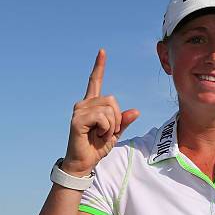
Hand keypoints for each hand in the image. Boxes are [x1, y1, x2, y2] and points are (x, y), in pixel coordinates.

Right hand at [61, 49, 138, 175]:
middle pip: (112, 100)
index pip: (96, 81)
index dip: (99, 66)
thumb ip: (124, 121)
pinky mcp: (77, 119)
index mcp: (92, 105)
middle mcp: (84, 103)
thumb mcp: (115, 133)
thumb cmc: (96, 147)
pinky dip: (105, 128)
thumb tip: (136, 111)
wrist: (84, 162)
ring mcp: (79, 110)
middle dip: (117, 118)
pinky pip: (102, 117)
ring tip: (101, 134)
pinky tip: (96, 135)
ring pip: (109, 109)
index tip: (102, 51)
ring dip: (111, 126)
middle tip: (108, 131)